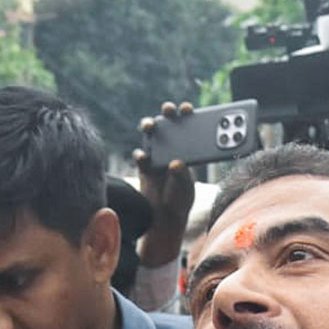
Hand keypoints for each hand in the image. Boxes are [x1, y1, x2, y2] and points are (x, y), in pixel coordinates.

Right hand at [133, 102, 197, 267]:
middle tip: (169, 109)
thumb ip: (182, 175)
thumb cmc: (181, 200)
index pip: (188, 127)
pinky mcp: (144, 167)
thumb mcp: (186, 188)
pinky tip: (143, 156)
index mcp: (187, 149)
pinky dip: (141, 155)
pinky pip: (140, 157)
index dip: (187, 116)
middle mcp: (171, 149)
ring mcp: (156, 156)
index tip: (187, 109)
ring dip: (149, 126)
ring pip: (151, 135)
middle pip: (168, 125)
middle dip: (168, 114)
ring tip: (151, 125)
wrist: (165, 219)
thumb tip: (175, 163)